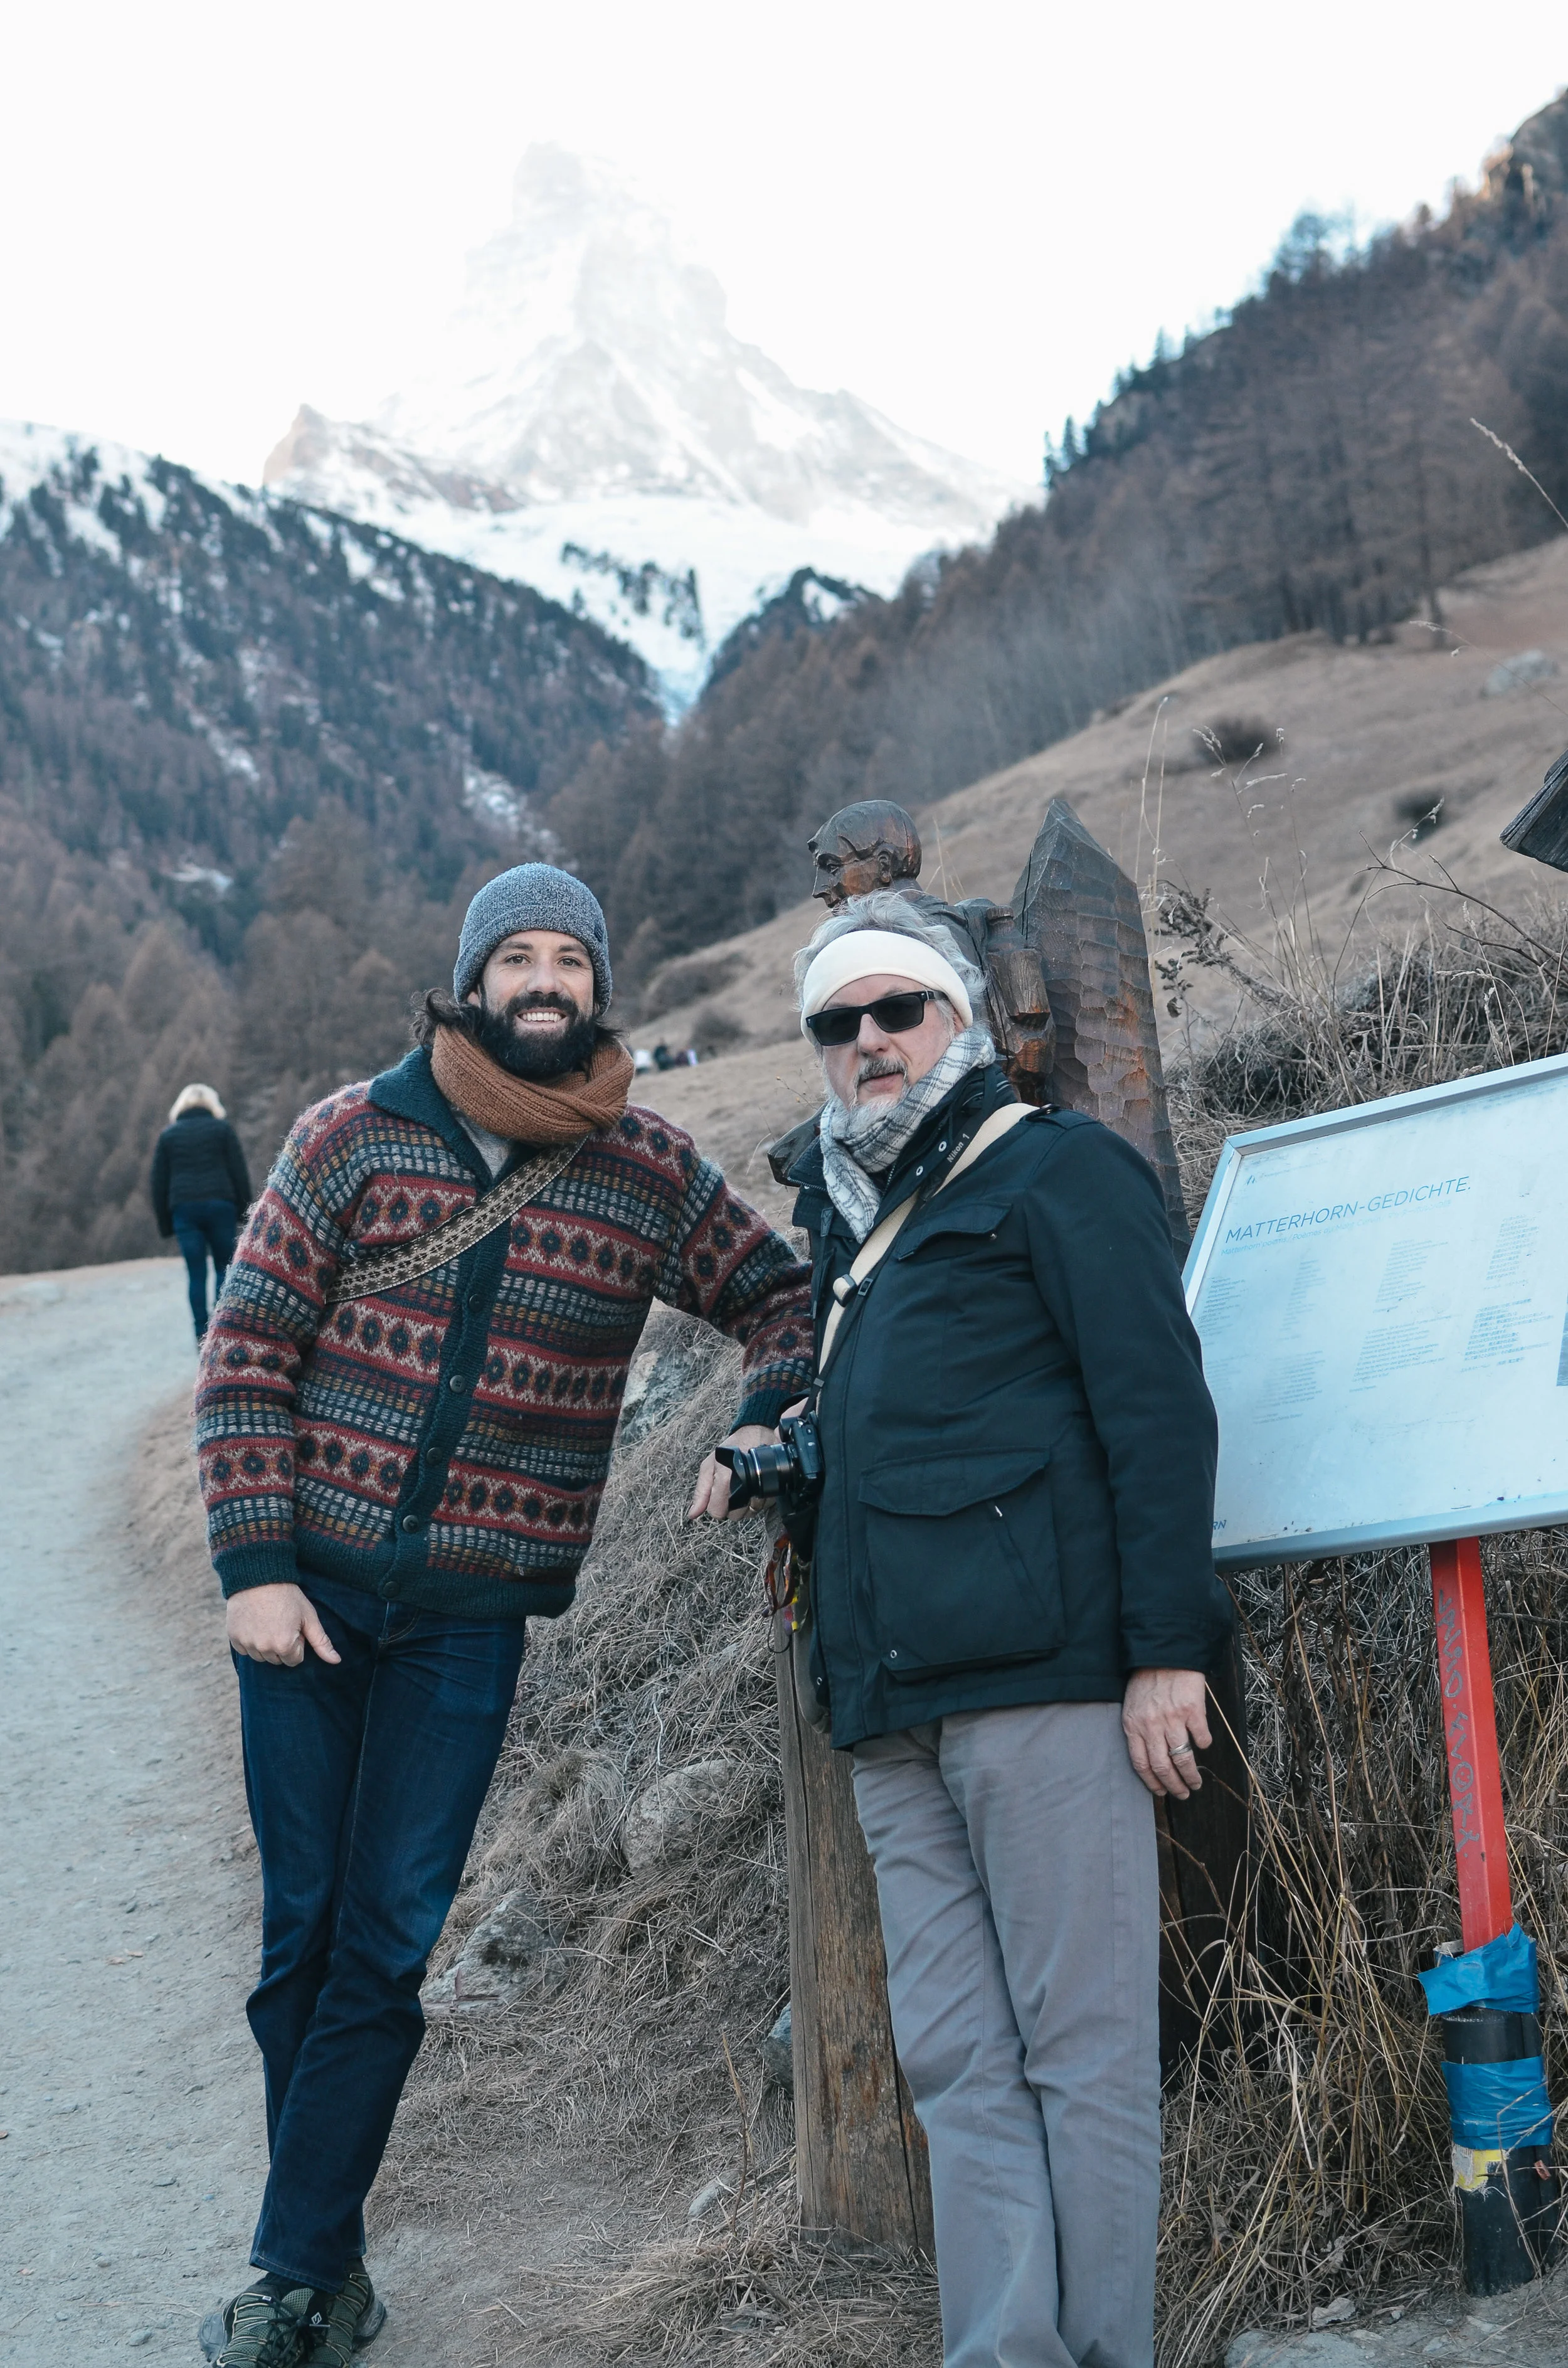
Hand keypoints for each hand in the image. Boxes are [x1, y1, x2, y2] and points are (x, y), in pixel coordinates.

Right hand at [226, 1582, 341, 1667]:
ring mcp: (246, 1644)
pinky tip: (255, 1622)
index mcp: (284, 1646)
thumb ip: (321, 1642)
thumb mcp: (309, 1617)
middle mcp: (263, 1649)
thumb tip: (336, 1661)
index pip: (295, 1659)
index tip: (293, 1624)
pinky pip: (245, 1649)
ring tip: (268, 1621)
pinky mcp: (233, 1638)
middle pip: (278, 1660)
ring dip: (266, 1644)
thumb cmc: (288, 1596)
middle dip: (282, 1645)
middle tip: (281, 1621)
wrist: (258, 1577)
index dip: (297, 1641)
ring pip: (261, 1656)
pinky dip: (250, 1640)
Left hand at [688, 1424, 776, 1520]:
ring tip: (742, 1488)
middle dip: (730, 1506)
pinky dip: (756, 1502)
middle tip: (730, 1490)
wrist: (757, 1435)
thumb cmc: (732, 1449)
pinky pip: (761, 1508)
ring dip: (744, 1506)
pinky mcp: (773, 1492)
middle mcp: (744, 1487)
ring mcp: (761, 1491)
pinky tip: (753, 1489)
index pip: (717, 1512)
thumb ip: (701, 1491)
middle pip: (733, 1516)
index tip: (718, 1495)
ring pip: (748, 1514)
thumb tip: (693, 1514)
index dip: (715, 1506)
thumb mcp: (709, 1465)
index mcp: (726, 1479)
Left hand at [1122, 1667, 1210, 1799]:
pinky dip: (1203, 1744)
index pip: (1141, 1764)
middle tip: (1184, 1794)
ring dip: (1191, 1775)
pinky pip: (1201, 1738)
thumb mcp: (1133, 1704)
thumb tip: (1152, 1756)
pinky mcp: (1192, 1710)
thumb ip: (1138, 1728)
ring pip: (1183, 1758)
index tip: (1162, 1792)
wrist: (1164, 1650)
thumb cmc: (1147, 1678)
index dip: (1152, 1783)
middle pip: (1163, 1766)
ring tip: (1197, 1783)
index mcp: (1133, 1725)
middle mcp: (1151, 1725)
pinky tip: (1203, 1744)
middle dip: (1174, 1786)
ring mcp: (1172, 1718)